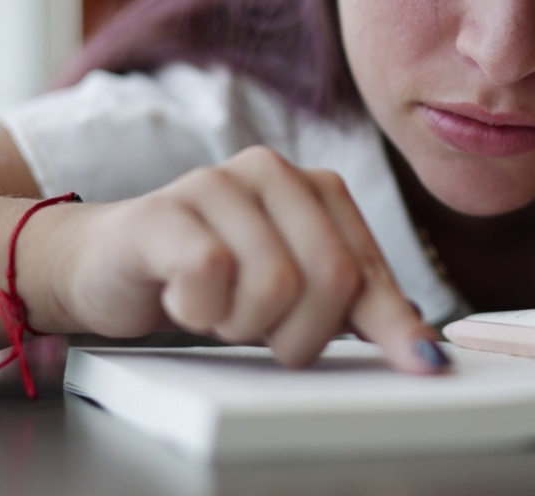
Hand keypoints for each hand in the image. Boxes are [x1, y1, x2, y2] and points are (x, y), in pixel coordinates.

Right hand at [30, 146, 445, 373]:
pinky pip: (210, 275)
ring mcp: (216, 183)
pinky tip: (183, 295)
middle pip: (332, 277)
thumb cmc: (212, 278)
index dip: (389, 324)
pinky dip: (200, 309)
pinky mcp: (164, 210)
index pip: (370, 267)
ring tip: (217, 306)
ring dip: (242, 324)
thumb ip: (358, 308)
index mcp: (316, 186)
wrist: (111, 263)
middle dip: (302, 333)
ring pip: (275, 284)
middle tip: (262, 332)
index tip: (417, 363)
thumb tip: (423, 346)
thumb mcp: (296, 293)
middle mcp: (272, 171)